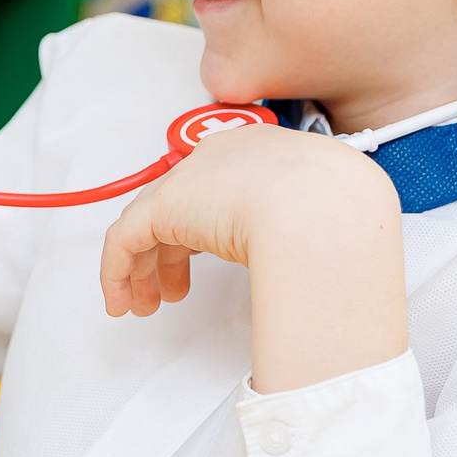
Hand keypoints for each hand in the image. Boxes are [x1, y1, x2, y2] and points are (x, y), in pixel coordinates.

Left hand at [99, 122, 407, 392]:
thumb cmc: (338, 211)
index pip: (217, 189)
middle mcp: (220, 159)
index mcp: (263, 153)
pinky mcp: (162, 207)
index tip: (205, 261)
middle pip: (179, 206)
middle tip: (173, 291)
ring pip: (148, 225)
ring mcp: (189, 180)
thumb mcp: (327, 213)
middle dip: (170, 253)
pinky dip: (119, 272)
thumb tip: (308, 263)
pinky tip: (122, 301)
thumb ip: (306, 229)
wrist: (321, 204)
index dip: (205, 229)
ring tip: (146, 304)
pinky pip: (126, 240)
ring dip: (144, 269)